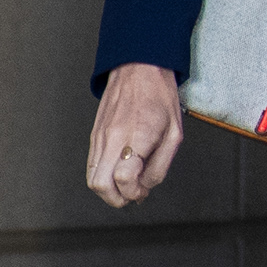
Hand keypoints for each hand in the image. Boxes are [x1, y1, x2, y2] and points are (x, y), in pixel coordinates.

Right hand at [85, 64, 185, 207]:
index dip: (134, 192)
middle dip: (116, 199)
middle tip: (132, 195)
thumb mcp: (175, 133)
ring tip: (127, 185)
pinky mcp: (94, 134)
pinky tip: (119, 172)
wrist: (139, 67)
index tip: (144, 190)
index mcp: (137, 136)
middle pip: (100, 184)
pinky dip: (102, 176)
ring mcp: (100, 136)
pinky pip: (91, 165)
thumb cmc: (160, 96)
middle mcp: (113, 137)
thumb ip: (161, 165)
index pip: (124, 179)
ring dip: (108, 190)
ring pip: (92, 177)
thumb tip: (146, 187)